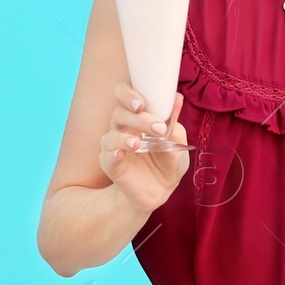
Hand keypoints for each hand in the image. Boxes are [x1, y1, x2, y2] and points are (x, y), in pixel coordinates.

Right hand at [99, 85, 189, 214]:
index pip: (124, 95)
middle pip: (119, 112)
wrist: (161, 190)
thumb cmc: (168, 161)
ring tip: (139, 144)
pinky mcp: (110, 163)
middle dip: (136, 117)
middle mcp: (123, 127)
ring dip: (126, 137)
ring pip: (112, 133)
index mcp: (137, 115)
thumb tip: (177, 98)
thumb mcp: (177, 142)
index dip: (128, 94)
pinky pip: (107, 155)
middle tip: (157, 127)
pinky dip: (114, 152)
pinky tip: (121, 153)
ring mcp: (114, 145)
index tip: (143, 102)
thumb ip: (173, 122)